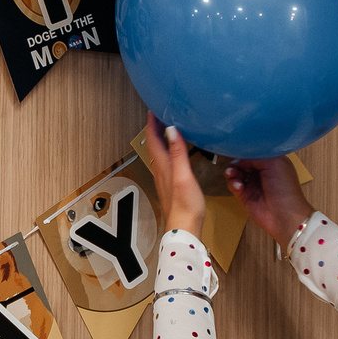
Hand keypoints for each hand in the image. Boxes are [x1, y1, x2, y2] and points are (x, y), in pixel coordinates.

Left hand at [141, 121, 205, 236]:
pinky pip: (166, 162)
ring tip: (166, 129)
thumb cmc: (185, 206)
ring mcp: (165, 178)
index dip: (152, 123)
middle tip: (160, 114)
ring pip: (159, 153)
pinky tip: (175, 153)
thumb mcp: (184, 175)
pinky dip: (168, 151)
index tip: (153, 109)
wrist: (184, 228)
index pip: (153, 139)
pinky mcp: (171, 185)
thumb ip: (178, 152)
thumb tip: (171, 130)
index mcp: (163, 166)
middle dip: (155, 128)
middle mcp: (161, 171)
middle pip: (154, 144)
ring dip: (160, 139)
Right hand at [221, 155, 313, 244]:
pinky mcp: (245, 195)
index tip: (237, 148)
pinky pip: (234, 185)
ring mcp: (253, 184)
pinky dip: (234, 183)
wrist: (283, 215)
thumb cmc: (284, 187)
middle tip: (233, 163)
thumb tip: (240, 158)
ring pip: (237, 172)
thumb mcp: (274, 163)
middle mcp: (262, 172)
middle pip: (244, 161)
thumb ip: (256, 156)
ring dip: (232, 171)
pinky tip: (239, 186)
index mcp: (272, 162)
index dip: (246, 150)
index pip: (255, 152)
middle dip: (237, 161)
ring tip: (232, 174)